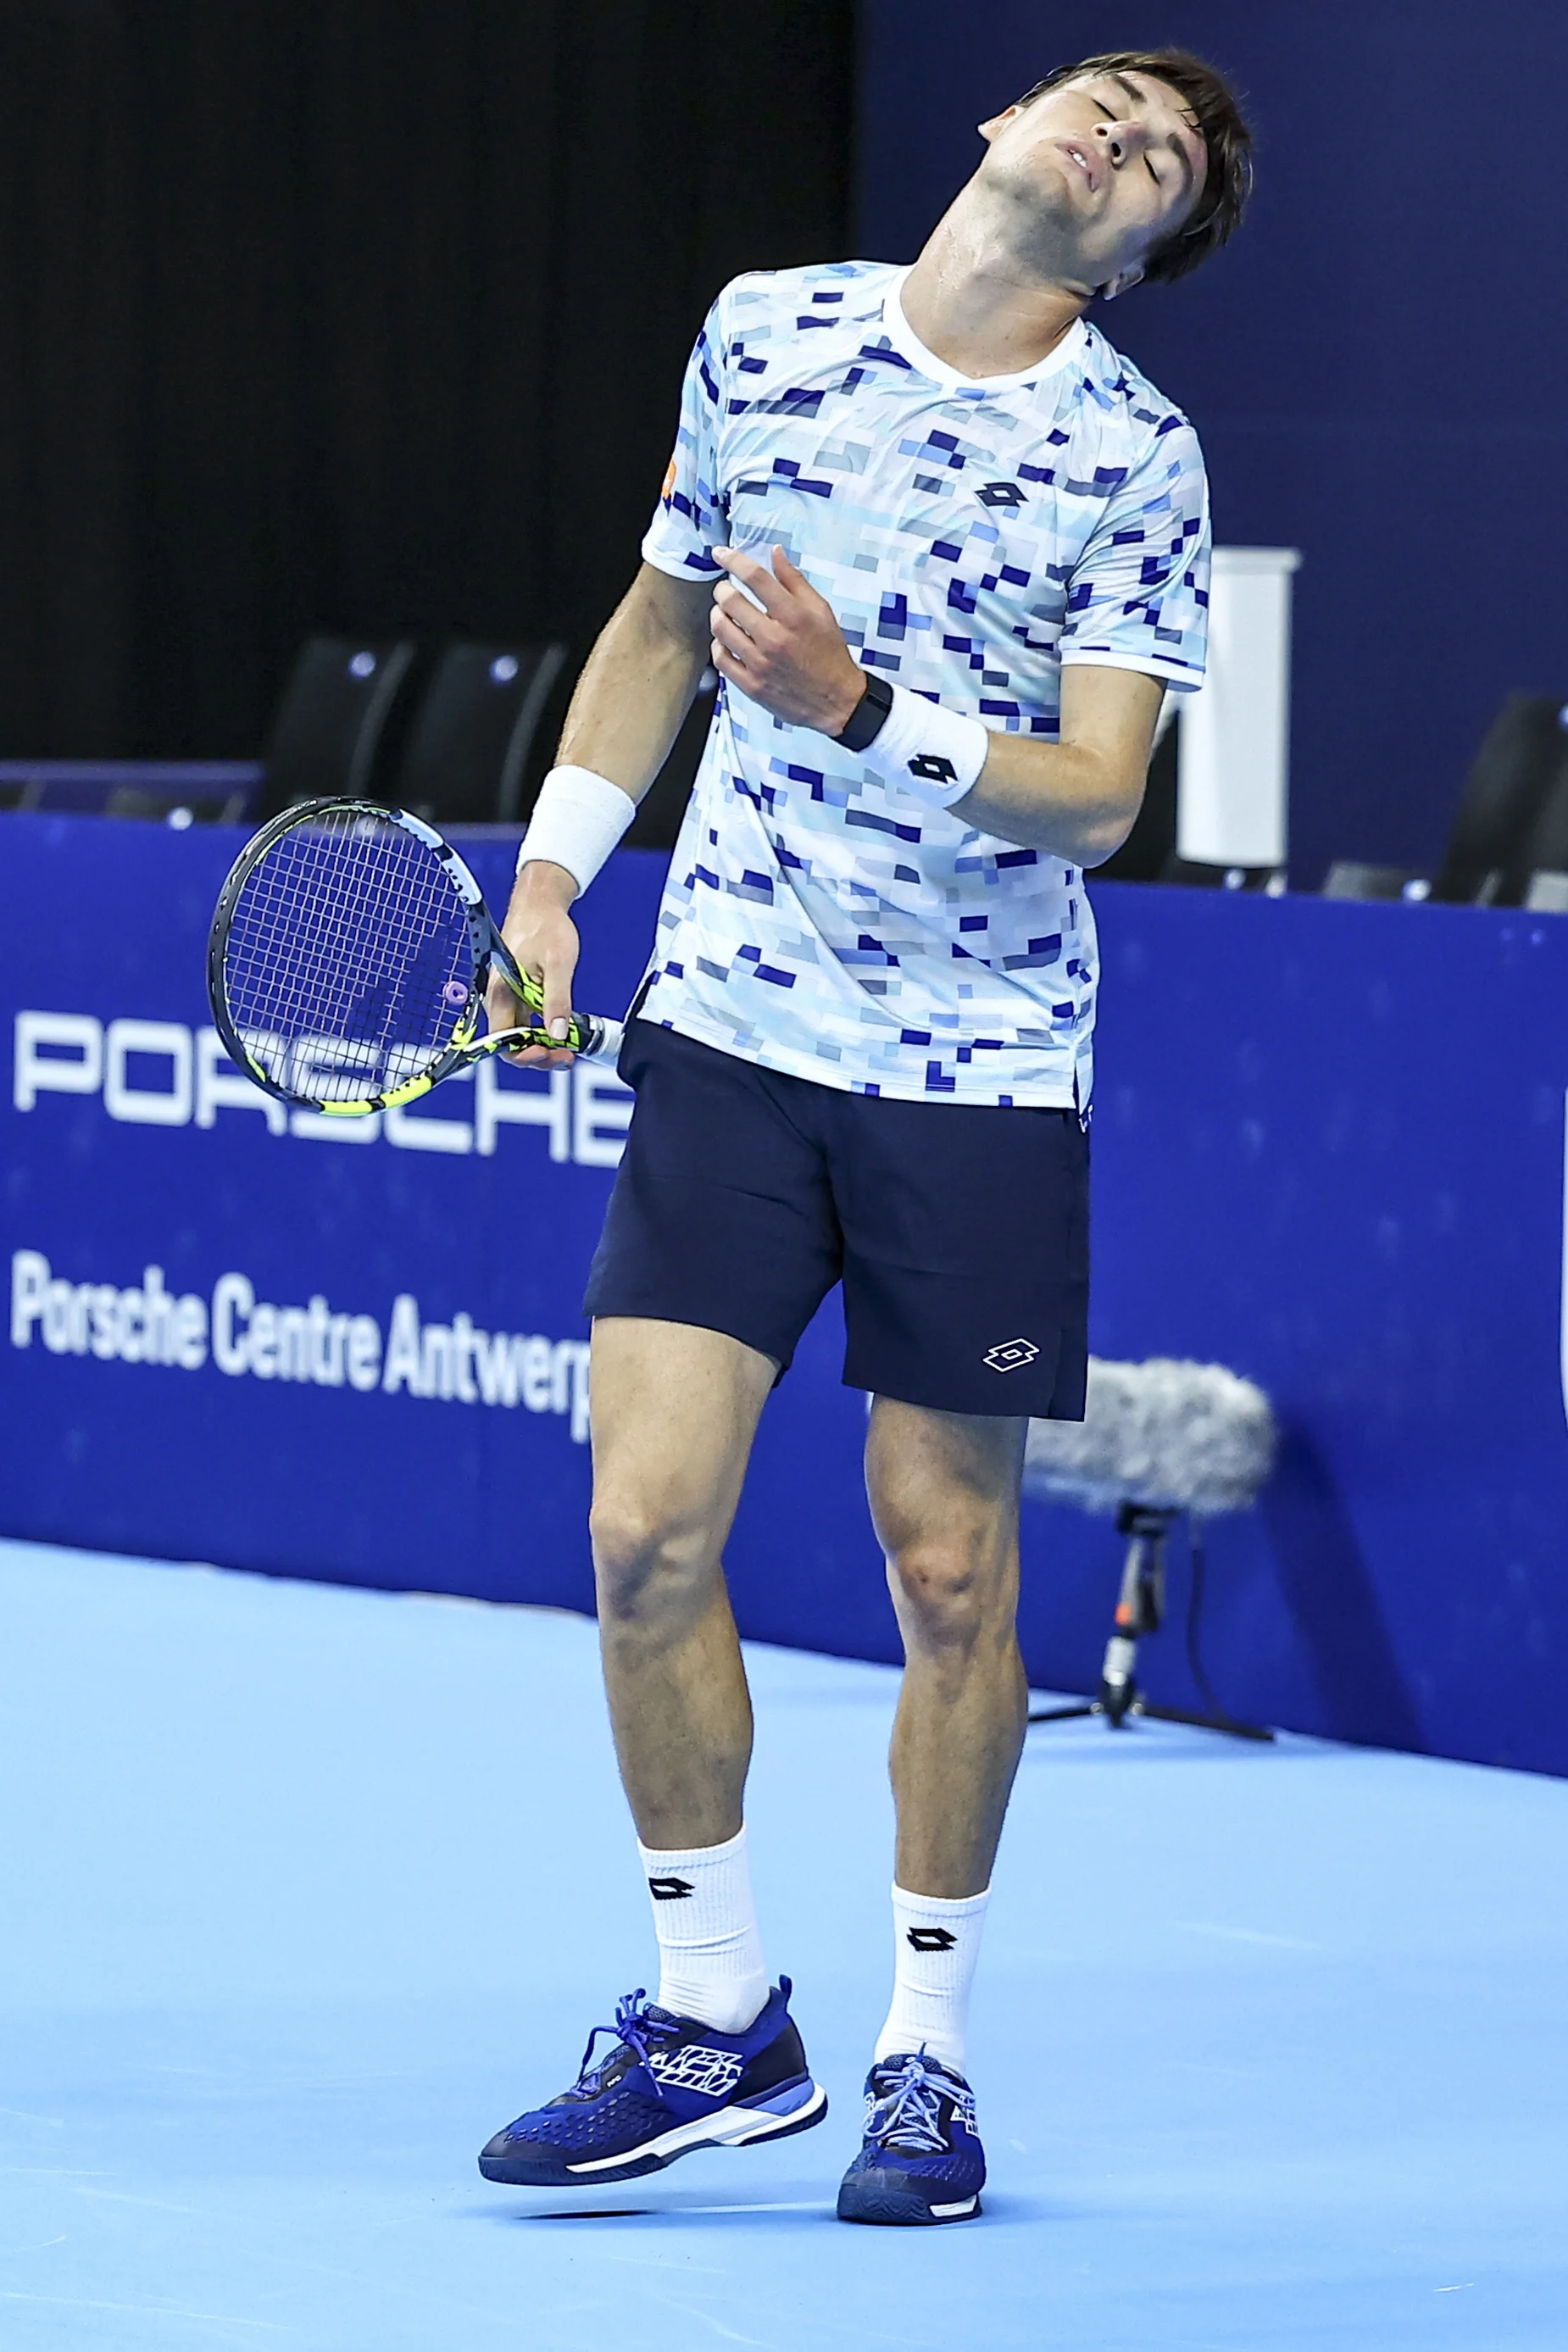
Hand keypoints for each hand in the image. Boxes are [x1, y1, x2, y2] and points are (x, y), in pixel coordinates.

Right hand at [485, 861, 580, 1066]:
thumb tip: (558, 1034)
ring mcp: (508, 998)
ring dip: (543, 1045)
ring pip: (521, 1034)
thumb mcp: (558, 964)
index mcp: (500, 993)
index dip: (525, 1055)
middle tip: (567, 1058)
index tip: (552, 1054)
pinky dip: (545, 1030)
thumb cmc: (546, 927)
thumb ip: (557, 1000)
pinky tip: (563, 1031)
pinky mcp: (518, 994)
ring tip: (569, 1048)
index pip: (502, 1041)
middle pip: (511, 1043)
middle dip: (539, 1055)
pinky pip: (527, 1021)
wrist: (540, 904)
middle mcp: (498, 999)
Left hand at [710, 543, 865, 734]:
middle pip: (730, 601)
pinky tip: (726, 640)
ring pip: (720, 628)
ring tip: (724, 613)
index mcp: (793, 616)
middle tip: (725, 589)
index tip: (721, 553)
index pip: (755, 578)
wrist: (836, 701)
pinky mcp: (751, 685)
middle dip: (722, 589)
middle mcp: (774, 638)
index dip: (732, 559)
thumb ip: (795, 580)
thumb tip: (775, 552)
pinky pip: (720, 658)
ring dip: (717, 614)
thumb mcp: (820, 611)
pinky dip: (718, 644)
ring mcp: (760, 664)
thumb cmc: (829, 654)